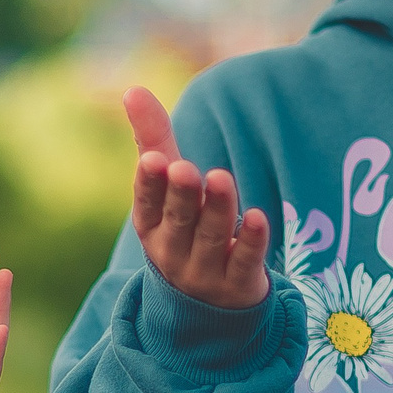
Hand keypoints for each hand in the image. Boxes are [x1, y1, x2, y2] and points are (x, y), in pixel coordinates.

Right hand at [124, 86, 268, 309]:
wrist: (205, 303)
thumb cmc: (183, 228)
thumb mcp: (166, 188)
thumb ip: (153, 139)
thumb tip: (133, 89)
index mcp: (150, 226)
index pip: (147, 204)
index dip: (149, 183)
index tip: (154, 160)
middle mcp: (172, 251)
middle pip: (178, 220)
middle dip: (181, 194)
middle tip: (185, 168)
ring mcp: (204, 272)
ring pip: (211, 238)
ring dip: (217, 208)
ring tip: (221, 178)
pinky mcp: (238, 284)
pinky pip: (244, 262)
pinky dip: (251, 241)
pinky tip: (260, 217)